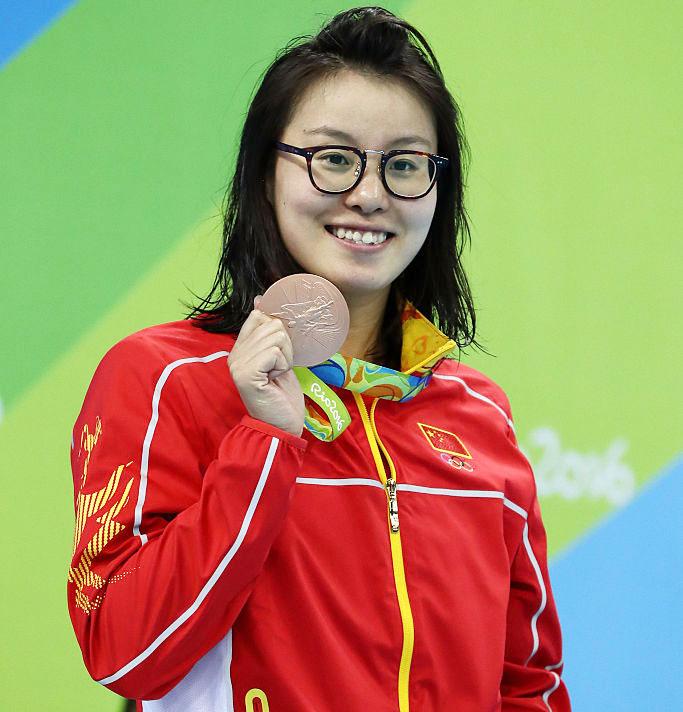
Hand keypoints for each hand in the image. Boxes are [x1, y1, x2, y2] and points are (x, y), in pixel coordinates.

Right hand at [228, 296, 304, 437]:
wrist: (281, 426)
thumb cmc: (282, 395)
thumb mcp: (278, 358)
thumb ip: (270, 333)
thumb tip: (262, 299)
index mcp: (239, 349)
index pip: (258, 316)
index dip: (277, 328)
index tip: (280, 351)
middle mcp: (234, 354)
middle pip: (271, 324)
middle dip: (286, 345)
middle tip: (280, 368)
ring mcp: (238, 364)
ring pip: (276, 336)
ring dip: (286, 356)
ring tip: (278, 374)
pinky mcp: (246, 374)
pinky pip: (274, 352)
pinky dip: (283, 365)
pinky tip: (275, 379)